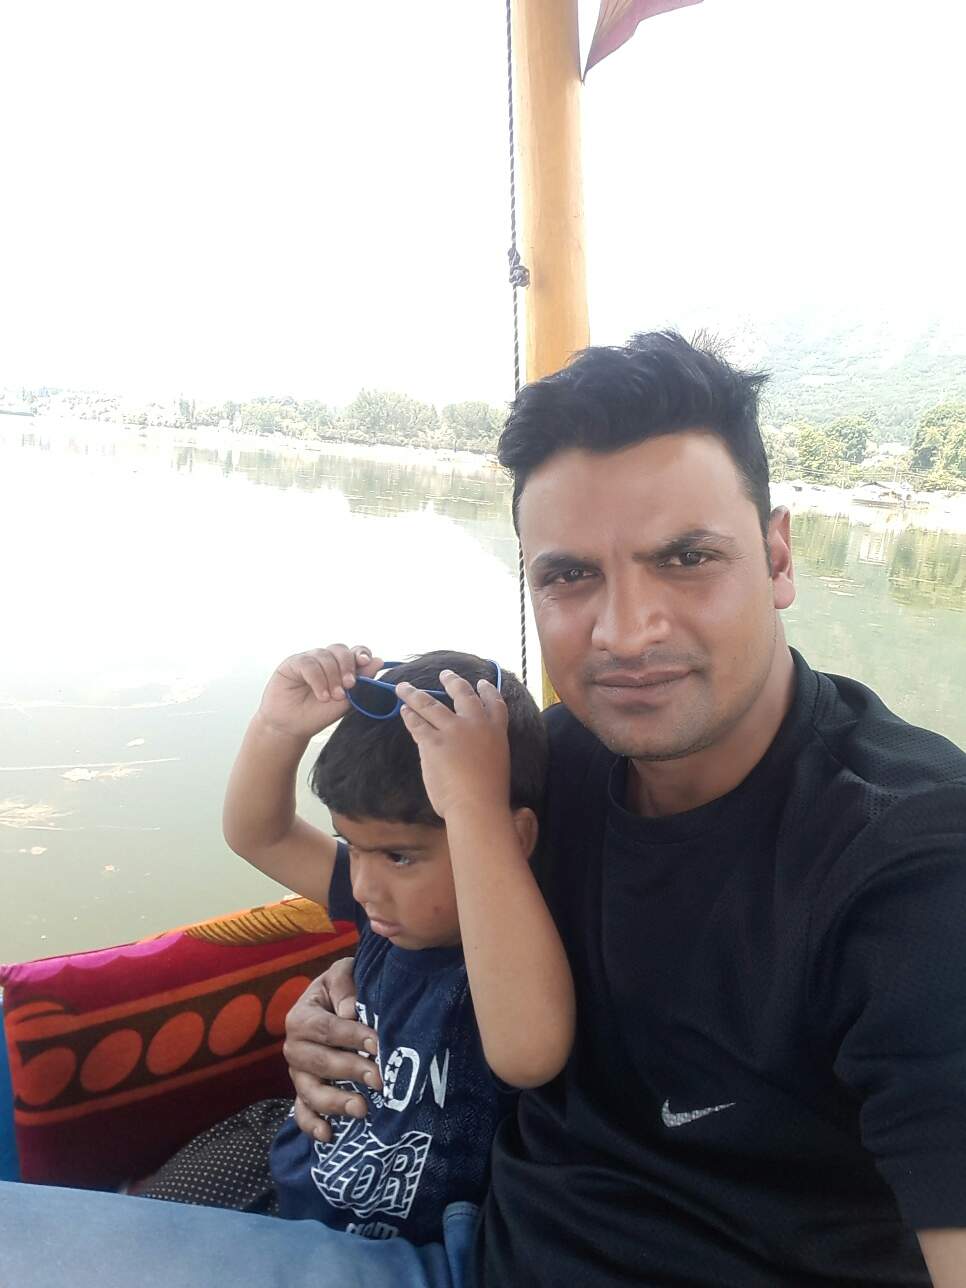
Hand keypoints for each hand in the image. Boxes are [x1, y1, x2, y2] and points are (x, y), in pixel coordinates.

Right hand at [256, 644, 383, 740]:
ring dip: (332, 676)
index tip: (366, 663)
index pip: (354, 651)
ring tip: (332, 697)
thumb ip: (361, 682)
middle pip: (340, 649)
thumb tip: (379, 661)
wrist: (292, 727)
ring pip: (325, 656)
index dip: (362, 653)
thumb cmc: (318, 714)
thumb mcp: (346, 701)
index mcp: (340, 666)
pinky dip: (318, 679)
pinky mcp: (293, 664)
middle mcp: (325, 660)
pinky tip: (321, 695)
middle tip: (349, 685)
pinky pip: (309, 663)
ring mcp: (309, 660)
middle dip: (348, 665)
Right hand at [283, 959, 383, 1142]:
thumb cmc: (342, 988)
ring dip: (335, 1103)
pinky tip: (328, 1135)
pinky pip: (302, 1112)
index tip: (378, 1045)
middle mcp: (294, 1047)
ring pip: (310, 1091)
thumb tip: (349, 1010)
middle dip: (350, 1071)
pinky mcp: (304, 1092)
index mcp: (301, 1016)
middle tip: (379, 1079)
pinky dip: (312, 1125)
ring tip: (361, 1109)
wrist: (335, 1000)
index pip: (327, 1029)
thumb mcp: (342, 973)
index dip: (352, 1037)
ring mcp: (298, 1073)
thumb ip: (343, 984)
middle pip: (319, 1063)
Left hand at [397, 671, 509, 820]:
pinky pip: (417, 724)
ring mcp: (453, 731)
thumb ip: (486, 749)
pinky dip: (409, 716)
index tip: (481, 682)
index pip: (494, 703)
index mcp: (496, 731)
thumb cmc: (489, 794)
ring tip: (403, 687)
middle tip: (445, 674)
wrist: (477, 805)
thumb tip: (472, 750)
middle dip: (452, 681)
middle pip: (462, 694)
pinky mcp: (432, 742)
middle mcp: (475, 724)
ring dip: (414, 694)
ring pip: (430, 704)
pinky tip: (404, 711)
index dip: (487, 691)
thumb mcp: (497, 763)